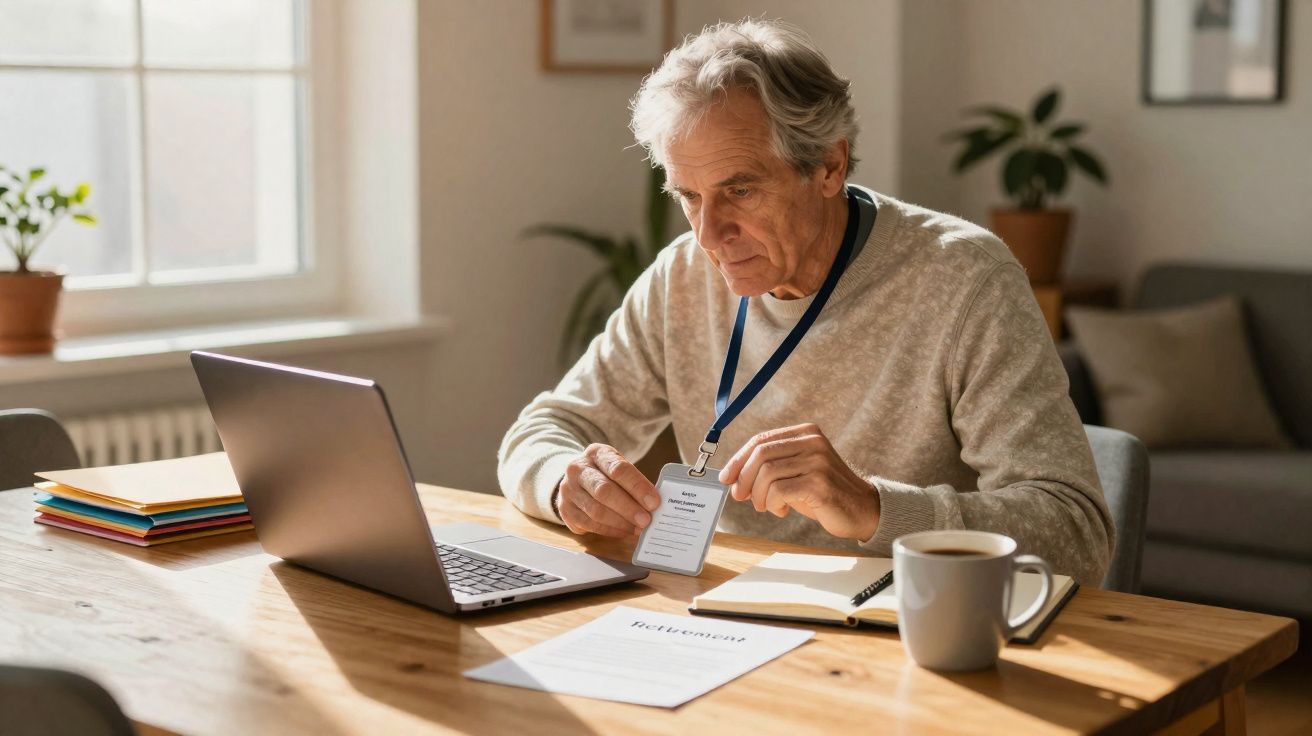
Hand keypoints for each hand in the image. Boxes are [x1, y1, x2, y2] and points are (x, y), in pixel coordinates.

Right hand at [556, 444, 660, 536]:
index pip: (618, 469)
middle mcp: (578, 469)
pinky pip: (590, 524)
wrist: (576, 478)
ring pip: (596, 511)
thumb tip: (654, 504)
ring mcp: (568, 490)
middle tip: (647, 520)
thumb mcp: (617, 467)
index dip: (638, 487)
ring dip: (621, 523)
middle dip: (629, 508)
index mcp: (596, 453)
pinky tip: (624, 531)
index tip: (654, 502)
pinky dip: (610, 530)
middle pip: (604, 491)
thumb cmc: (605, 473)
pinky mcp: (565, 510)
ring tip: (638, 528)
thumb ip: (633, 482)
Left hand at [718, 423, 880, 541]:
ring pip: (767, 474)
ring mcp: (817, 461)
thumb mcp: (796, 471)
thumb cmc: (823, 493)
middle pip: (760, 454)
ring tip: (767, 506)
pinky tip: (782, 511)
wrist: (861, 510)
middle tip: (741, 496)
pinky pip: (779, 491)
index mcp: (806, 433)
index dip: (738, 460)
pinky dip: (772, 504)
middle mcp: (812, 442)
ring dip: (759, 495)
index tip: (726, 478)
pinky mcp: (819, 483)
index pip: (761, 440)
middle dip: (744, 478)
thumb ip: (771, 467)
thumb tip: (733, 476)